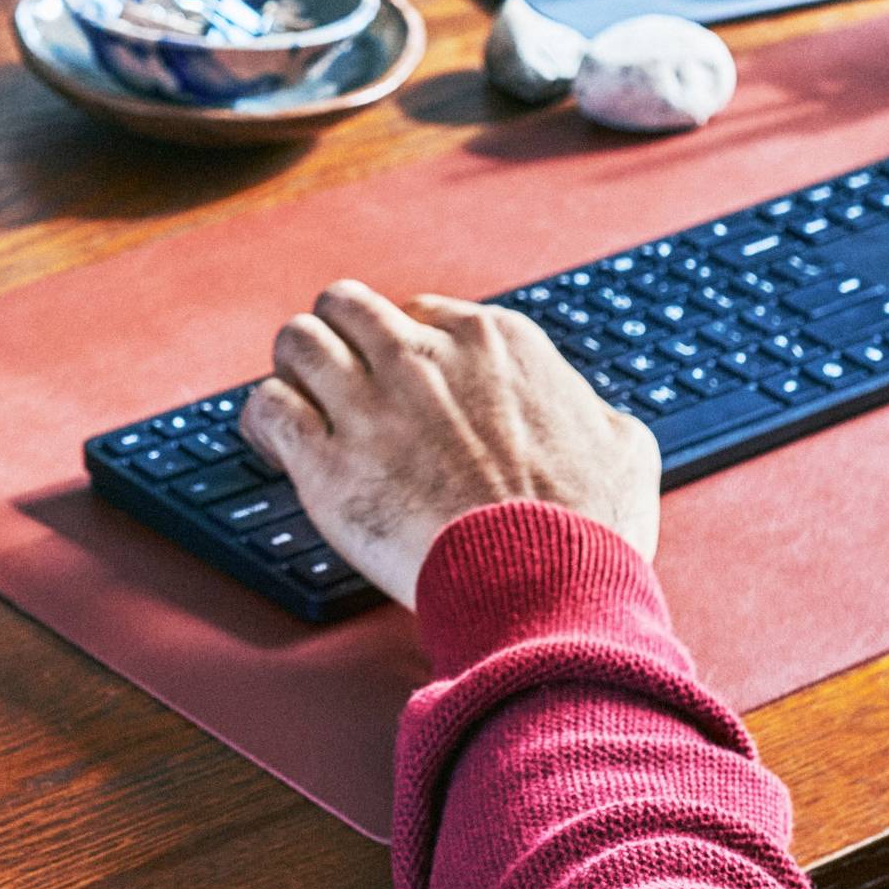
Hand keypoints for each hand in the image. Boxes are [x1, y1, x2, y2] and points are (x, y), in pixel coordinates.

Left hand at [242, 282, 661, 608]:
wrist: (544, 583)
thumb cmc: (587, 527)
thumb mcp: (625, 448)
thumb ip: (595, 416)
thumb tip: (594, 418)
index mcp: (493, 342)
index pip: (421, 312)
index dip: (405, 348)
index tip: (401, 384)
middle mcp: (424, 356)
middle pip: (347, 305)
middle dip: (339, 337)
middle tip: (339, 381)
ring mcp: (371, 403)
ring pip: (298, 340)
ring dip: (294, 369)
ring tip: (300, 403)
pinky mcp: (327, 461)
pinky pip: (267, 407)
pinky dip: (263, 422)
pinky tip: (273, 443)